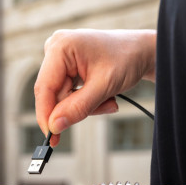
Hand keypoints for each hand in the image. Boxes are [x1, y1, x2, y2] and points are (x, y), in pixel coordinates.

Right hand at [35, 29, 156, 145]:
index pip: (44, 88)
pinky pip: (70, 93)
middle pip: (54, 94)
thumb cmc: (127, 59)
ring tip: (109, 100)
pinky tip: (104, 95)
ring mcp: (61, 58)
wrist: (142, 51)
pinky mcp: (67, 66)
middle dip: (78, 108)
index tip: (52, 137)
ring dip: (86, 105)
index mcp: (61, 46)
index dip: (46, 115)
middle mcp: (56, 49)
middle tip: (105, 108)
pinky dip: (87, 100)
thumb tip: (54, 126)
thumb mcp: (104, 86)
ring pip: (64, 97)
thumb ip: (78, 107)